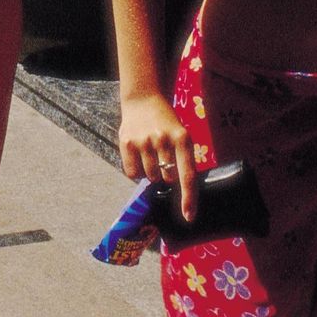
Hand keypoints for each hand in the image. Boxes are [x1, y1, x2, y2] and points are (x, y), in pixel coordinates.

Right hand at [119, 91, 197, 222]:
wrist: (143, 99)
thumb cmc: (166, 124)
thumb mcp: (181, 135)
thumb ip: (182, 160)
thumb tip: (183, 193)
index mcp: (183, 139)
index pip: (187, 176)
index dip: (189, 198)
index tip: (189, 217)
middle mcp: (164, 140)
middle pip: (167, 178)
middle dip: (166, 174)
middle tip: (163, 157)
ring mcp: (144, 141)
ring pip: (150, 177)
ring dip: (151, 172)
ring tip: (150, 153)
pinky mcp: (127, 142)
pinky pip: (132, 173)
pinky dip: (136, 170)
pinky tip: (138, 154)